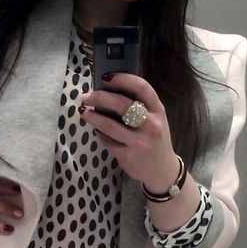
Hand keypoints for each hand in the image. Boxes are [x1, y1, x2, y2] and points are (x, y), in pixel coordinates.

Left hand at [80, 72, 179, 191]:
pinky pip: (107, 141)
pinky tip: (97, 130)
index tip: (106, 77)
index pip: (142, 88)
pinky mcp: (128, 156)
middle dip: (100, 97)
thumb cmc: (154, 139)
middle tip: (87, 96)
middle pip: (122, 104)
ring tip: (84, 111)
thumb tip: (110, 90)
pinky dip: (100, 134)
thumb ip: (140, 106)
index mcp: (158, 110)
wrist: (162, 170)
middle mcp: (151, 125)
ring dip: (93, 116)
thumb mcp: (155, 119)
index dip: (123, 79)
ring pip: (109, 125)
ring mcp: (140, 142)